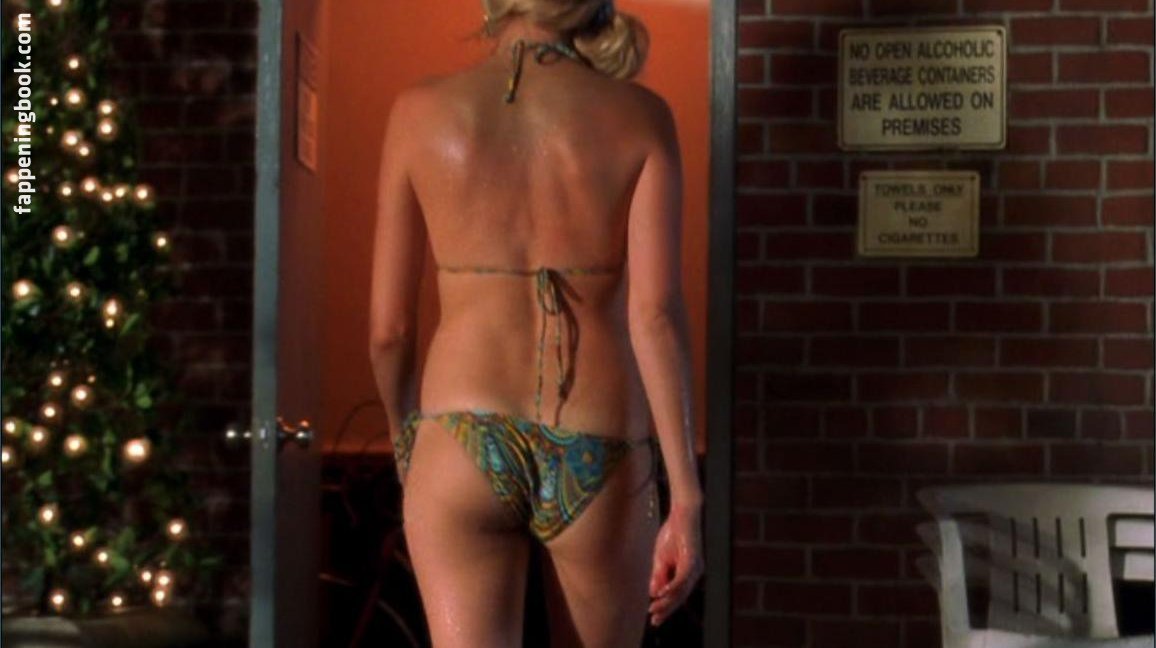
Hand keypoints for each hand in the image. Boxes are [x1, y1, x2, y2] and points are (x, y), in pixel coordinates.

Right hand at [647, 502, 703, 626]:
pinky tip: (662, 593)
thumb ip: (659, 576)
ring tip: (655, 609)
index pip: (677, 596)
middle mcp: (695, 573)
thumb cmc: (673, 534)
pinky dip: (672, 586)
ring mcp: (695, 567)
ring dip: (667, 601)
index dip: (665, 607)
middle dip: (666, 609)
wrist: (683, 513)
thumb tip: (654, 593)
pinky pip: (683, 577)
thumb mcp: (661, 559)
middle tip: (654, 621)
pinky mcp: (692, 558)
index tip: (653, 617)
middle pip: (681, 597)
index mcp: (688, 574)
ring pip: (682, 590)